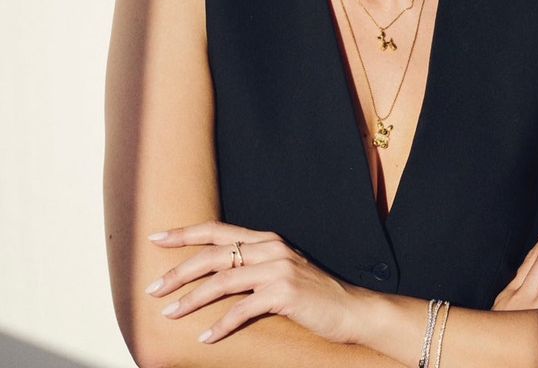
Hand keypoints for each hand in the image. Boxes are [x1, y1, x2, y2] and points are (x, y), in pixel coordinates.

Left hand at [145, 220, 361, 344]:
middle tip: (153, 289)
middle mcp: (271, 248)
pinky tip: (205, 338)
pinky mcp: (285, 293)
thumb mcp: (281, 272)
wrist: (352, 310)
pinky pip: (244, 309)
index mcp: (266, 240)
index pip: (218, 230)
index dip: (185, 233)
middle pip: (214, 254)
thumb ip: (253, 268)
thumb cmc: (313, 295)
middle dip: (179, 271)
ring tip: (169, 314)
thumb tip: (213, 278)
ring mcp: (279, 269)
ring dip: (192, 299)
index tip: (156, 238)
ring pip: (223, 280)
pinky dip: (221, 325)